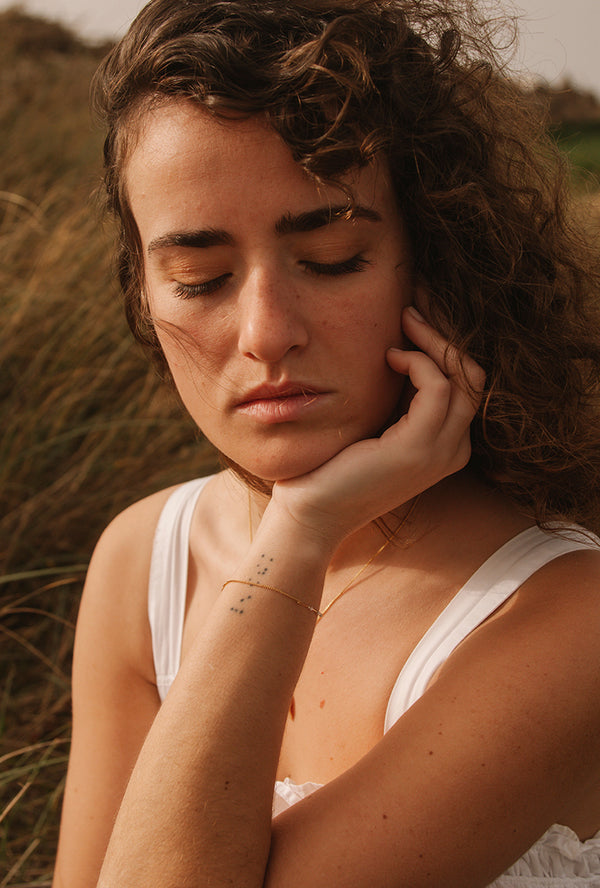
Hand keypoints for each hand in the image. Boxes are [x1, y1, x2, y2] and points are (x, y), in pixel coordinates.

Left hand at [269, 306, 484, 546]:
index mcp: (444, 443)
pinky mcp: (418, 450)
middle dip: (448, 333)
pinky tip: (391, 355)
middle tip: (416, 302)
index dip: (445, 342)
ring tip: (404, 319)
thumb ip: (396, 392)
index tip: (417, 310)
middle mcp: (451, 449)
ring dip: (435, 340)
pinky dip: (419, 362)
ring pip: (465, 377)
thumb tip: (398, 341)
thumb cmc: (332, 465)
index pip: (465, 381)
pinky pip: (439, 388)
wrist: (310, 512)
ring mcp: (440, 452)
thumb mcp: (374, 420)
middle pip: (474, 375)